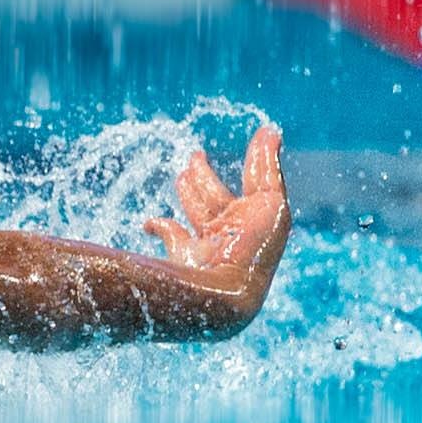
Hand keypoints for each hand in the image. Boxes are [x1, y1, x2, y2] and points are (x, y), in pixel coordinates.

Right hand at [142, 124, 290, 288]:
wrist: (225, 292)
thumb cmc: (253, 249)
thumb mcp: (269, 200)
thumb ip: (264, 166)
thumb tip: (270, 130)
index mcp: (257, 219)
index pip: (253, 183)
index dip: (252, 160)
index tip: (249, 141)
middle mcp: (234, 233)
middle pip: (217, 198)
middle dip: (206, 178)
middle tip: (195, 156)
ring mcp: (208, 245)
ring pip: (195, 212)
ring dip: (189, 192)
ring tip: (183, 174)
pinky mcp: (183, 256)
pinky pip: (169, 235)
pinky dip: (159, 226)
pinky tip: (150, 222)